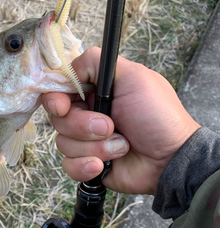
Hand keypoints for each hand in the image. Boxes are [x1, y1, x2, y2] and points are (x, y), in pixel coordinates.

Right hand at [42, 47, 200, 194]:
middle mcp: (87, 113)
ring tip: (120, 145)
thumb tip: (68, 67)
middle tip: (110, 126)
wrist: (171, 159)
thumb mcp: (133, 76)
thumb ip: (96, 61)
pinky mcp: (88, 162)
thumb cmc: (158, 116)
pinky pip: (68, 165)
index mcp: (95, 90)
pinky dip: (86, 165)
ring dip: (93, 146)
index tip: (63, 106)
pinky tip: (104, 165)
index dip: (55, 98)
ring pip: (63, 143)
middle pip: (58, 118)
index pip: (58, 89)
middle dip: (82, 125)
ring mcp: (86, 140)